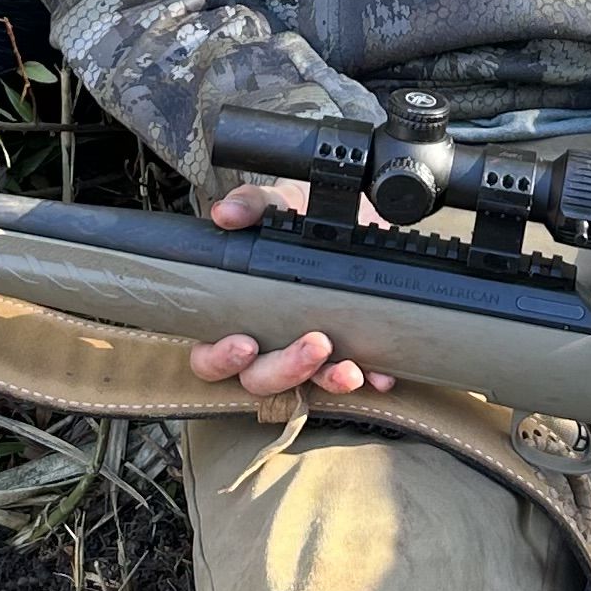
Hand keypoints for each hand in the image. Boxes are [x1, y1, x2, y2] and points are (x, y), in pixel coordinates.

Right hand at [191, 176, 397, 398]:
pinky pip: (354, 379)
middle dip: (286, 368)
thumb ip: (251, 205)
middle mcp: (267, 345)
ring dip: (326, 379)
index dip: (221, 359)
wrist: (346, 217)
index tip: (244, 344)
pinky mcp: (343, 354)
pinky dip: (368, 379)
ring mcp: (305, 355)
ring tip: (347, 367)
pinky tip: (379, 375)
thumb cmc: (296, 219)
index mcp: (235, 318)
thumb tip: (228, 213)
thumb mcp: (275, 204)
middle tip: (313, 343)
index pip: (211, 357)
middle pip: (260, 379)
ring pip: (305, 386)